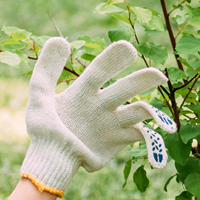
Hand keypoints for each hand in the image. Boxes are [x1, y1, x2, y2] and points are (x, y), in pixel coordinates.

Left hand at [21, 38, 170, 194]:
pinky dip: (152, 136)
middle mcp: (103, 103)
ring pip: (140, 110)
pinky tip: (158, 134)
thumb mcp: (40, 96)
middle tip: (158, 76)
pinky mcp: (118, 140)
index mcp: (85, 90)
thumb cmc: (43, 129)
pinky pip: (142, 135)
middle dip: (144, 80)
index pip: (102, 69)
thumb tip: (59, 39)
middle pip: (129, 87)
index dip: (114, 58)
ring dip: (150, 110)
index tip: (128, 48)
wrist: (50, 160)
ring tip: (154, 114)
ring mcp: (112, 122)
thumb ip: (46, 69)